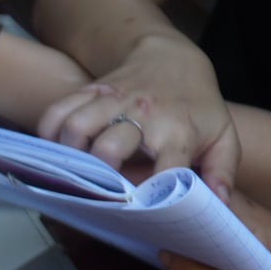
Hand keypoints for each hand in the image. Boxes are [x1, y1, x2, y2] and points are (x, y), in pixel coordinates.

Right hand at [36, 34, 238, 191]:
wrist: (174, 59)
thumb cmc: (197, 107)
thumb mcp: (222, 137)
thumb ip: (223, 172)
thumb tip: (217, 204)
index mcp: (179, 132)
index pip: (166, 168)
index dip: (154, 193)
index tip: (145, 210)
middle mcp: (143, 115)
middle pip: (108, 149)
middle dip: (102, 176)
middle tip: (104, 191)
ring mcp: (113, 100)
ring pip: (77, 128)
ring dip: (71, 154)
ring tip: (77, 171)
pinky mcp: (91, 91)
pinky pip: (57, 111)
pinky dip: (48, 133)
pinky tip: (57, 150)